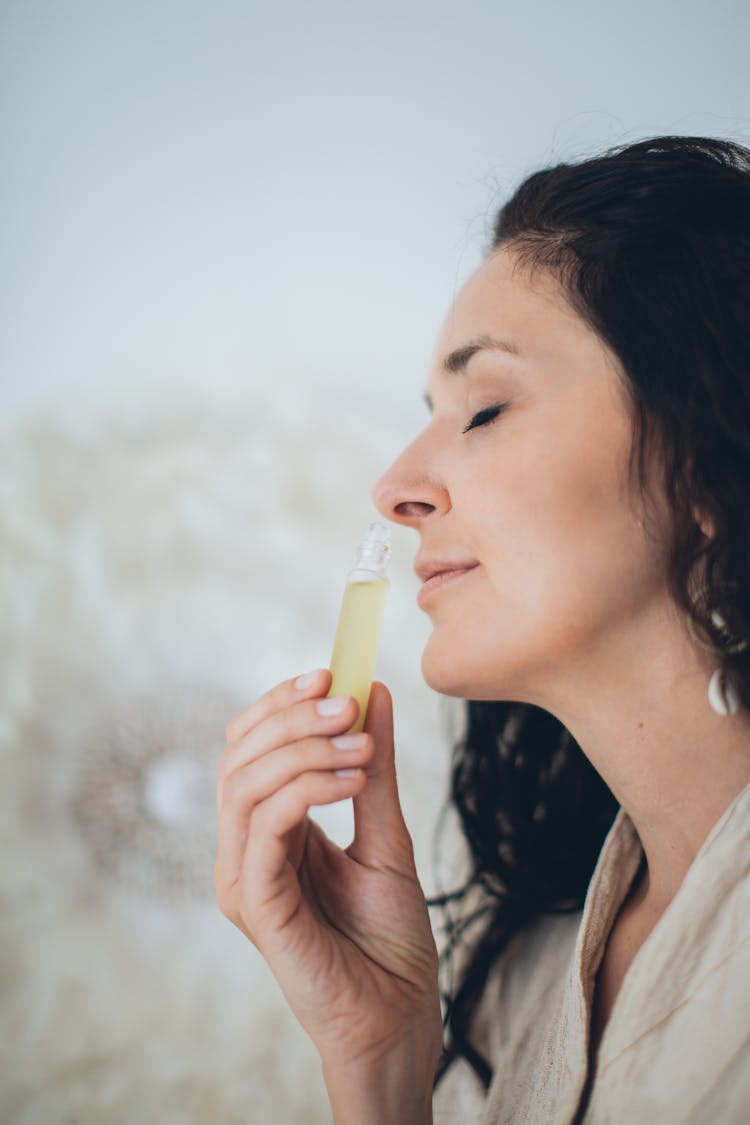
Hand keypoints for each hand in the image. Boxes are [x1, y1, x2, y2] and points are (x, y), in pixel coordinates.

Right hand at [214, 670, 441, 1117]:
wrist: (401, 1014)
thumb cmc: (389, 936)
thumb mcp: (386, 832)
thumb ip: (374, 768)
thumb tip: (375, 690)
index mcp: (267, 831)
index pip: (249, 748)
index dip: (281, 704)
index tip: (331, 671)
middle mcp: (244, 850)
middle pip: (240, 757)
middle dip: (292, 718)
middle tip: (348, 701)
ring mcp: (243, 878)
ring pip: (245, 784)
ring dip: (304, 749)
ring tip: (362, 745)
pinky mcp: (256, 905)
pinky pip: (264, 828)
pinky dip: (307, 789)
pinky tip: (352, 779)